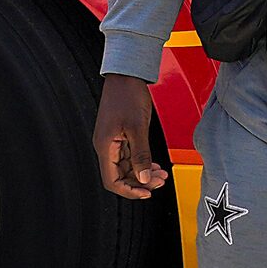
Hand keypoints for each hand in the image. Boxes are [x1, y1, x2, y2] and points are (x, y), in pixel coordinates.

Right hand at [91, 73, 167, 200]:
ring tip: (161, 174)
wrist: (125, 75)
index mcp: (105, 147)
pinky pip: (129, 157)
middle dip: (140, 182)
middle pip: (119, 177)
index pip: (112, 181)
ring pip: (126, 168)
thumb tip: (144, 179)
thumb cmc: (127, 95)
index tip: (147, 192)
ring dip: (142, 174)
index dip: (129, 191)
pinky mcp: (119, 136)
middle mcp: (106, 147)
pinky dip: (141, 163)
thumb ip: (141, 155)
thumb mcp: (137, 127)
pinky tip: (154, 165)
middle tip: (160, 182)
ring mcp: (112, 142)